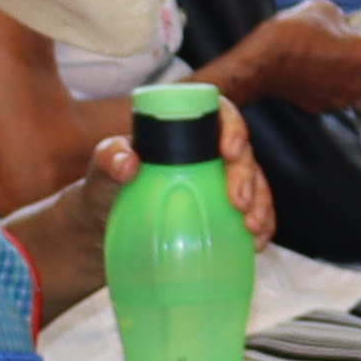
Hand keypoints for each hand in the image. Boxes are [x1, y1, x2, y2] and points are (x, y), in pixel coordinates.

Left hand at [9, 98, 277, 303]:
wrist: (101, 235)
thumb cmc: (102, 194)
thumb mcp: (99, 175)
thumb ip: (108, 160)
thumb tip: (128, 161)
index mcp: (182, 134)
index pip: (217, 116)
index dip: (233, 126)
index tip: (228, 150)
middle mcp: (205, 156)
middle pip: (242, 154)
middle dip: (248, 176)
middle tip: (238, 203)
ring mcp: (216, 187)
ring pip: (255, 185)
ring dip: (261, 204)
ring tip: (252, 228)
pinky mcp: (221, 216)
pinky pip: (252, 216)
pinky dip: (260, 228)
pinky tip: (257, 244)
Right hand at [240, 0, 360, 113]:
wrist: (261, 62)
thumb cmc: (294, 31)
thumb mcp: (326, 9)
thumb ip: (349, 19)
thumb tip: (351, 26)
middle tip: (360, 38)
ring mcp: (344, 98)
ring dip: (357, 69)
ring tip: (335, 54)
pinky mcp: (326, 106)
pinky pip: (340, 91)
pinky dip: (336, 81)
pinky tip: (317, 68)